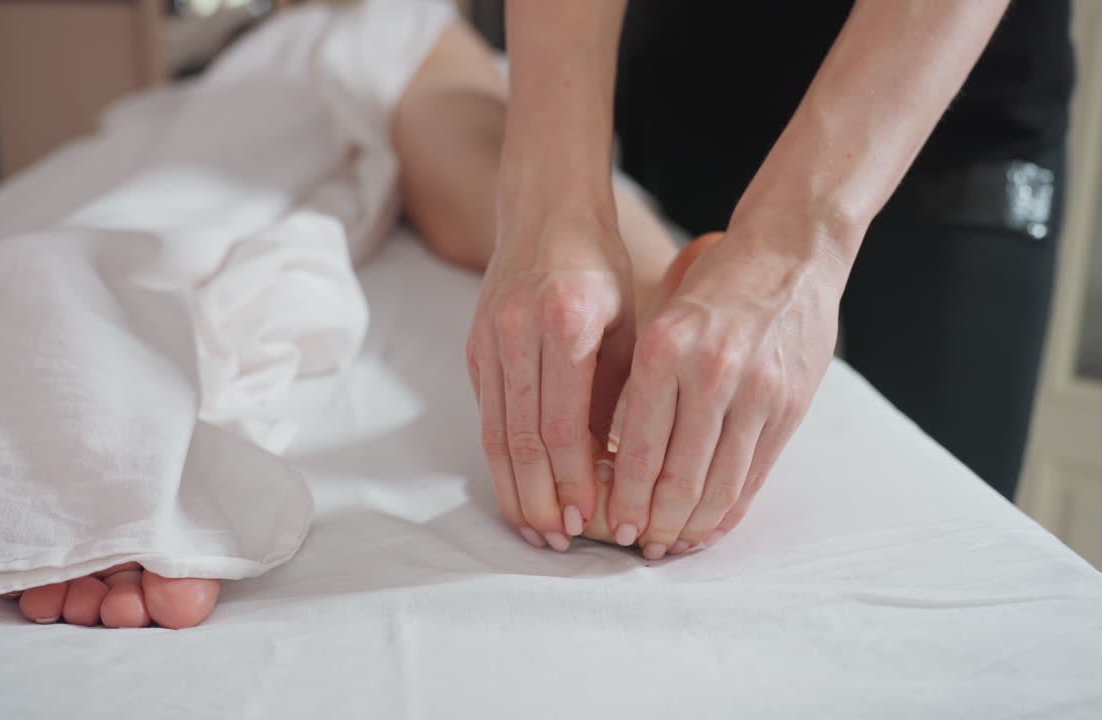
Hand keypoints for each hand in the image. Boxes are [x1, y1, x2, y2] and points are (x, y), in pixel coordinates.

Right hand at [467, 213, 635, 550]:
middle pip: (519, 438)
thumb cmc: (599, 269)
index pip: (561, 425)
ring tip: (532, 529)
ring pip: (494, 433)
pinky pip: (487, 414)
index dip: (571, 480)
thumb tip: (611, 470)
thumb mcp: (628, 325)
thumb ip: (616, 393)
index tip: (585, 520)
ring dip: (513, 488)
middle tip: (554, 542)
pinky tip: (518, 487)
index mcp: (565, 324)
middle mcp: (516, 333)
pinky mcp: (473, 348)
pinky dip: (501, 457)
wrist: (546, 212)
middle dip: (536, 499)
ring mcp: (487, 341)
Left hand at [606, 211, 853, 558]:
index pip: (637, 447)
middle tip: (642, 546)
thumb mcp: (663, 321)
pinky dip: (732, 507)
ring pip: (719, 483)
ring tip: (676, 544)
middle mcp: (709, 371)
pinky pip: (756, 473)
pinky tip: (714, 525)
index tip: (613, 523)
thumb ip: (644, 385)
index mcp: (663, 348)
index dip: (624, 497)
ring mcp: (756, 390)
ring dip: (695, 525)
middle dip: (657, 522)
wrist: (790, 251)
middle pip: (678, 476)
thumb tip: (615, 462)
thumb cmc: (715, 287)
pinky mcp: (790, 403)